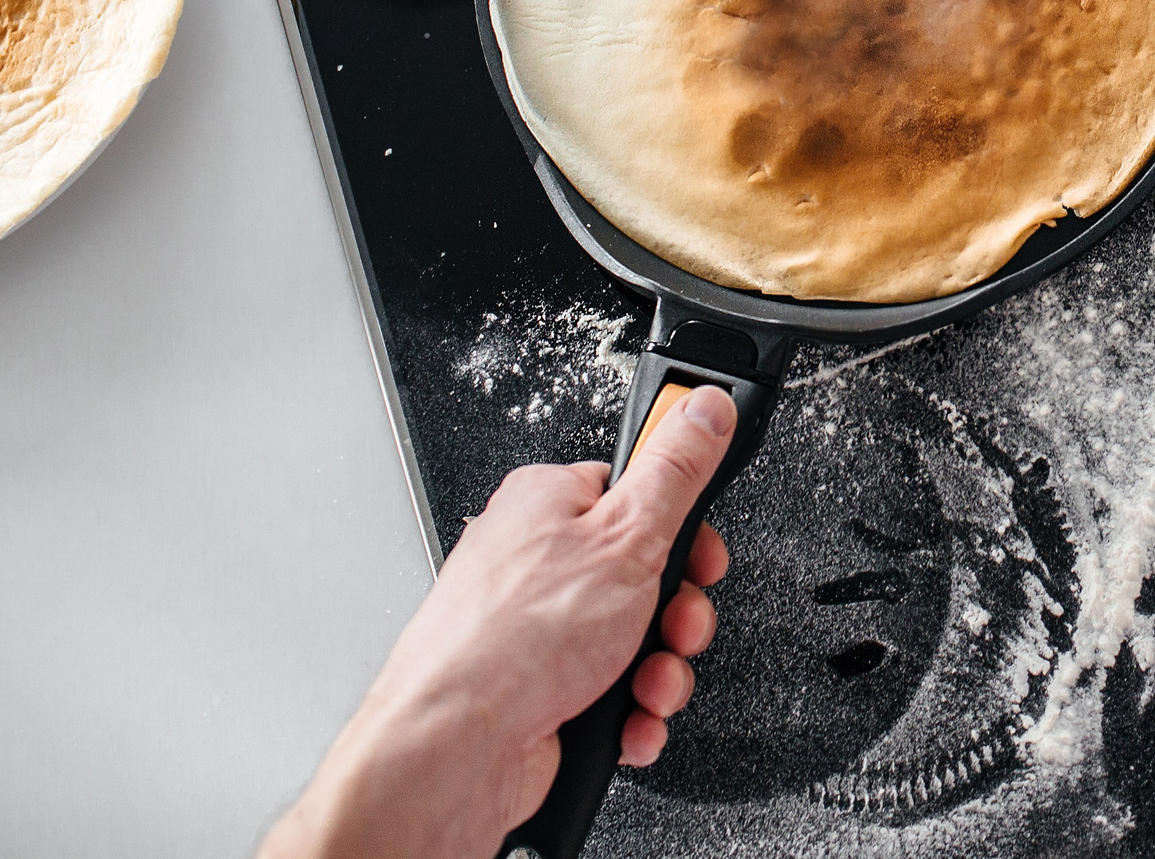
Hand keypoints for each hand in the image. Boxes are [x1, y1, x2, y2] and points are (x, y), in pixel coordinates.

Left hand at [260, 386, 737, 858]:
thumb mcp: (626, 536)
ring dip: (658, 672)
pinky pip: (608, 691)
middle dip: (675, 616)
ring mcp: (536, 630)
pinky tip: (625, 721)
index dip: (681, 531)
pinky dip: (629, 711)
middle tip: (674, 628)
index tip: (700, 559)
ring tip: (646, 685)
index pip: (637, 492)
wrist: (453, 749)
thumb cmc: (513, 640)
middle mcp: (536, 561)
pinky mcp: (538, 688)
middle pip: (645, 574)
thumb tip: (701, 406)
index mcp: (549, 503)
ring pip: (633, 640)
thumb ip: (675, 470)